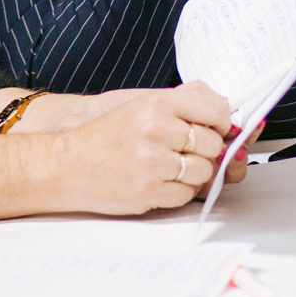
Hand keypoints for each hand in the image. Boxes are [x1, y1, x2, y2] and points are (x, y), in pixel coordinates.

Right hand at [43, 82, 235, 213]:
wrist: (67, 165)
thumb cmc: (107, 136)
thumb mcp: (142, 104)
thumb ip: (185, 102)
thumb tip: (228, 112)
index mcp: (156, 103)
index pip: (217, 109)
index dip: (222, 122)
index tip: (217, 127)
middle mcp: (155, 129)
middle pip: (213, 144)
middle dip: (207, 151)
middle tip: (187, 150)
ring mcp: (152, 162)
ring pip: (204, 171)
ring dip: (195, 173)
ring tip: (172, 167)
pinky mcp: (148, 191)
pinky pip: (187, 194)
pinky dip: (180, 191)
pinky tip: (161, 181)